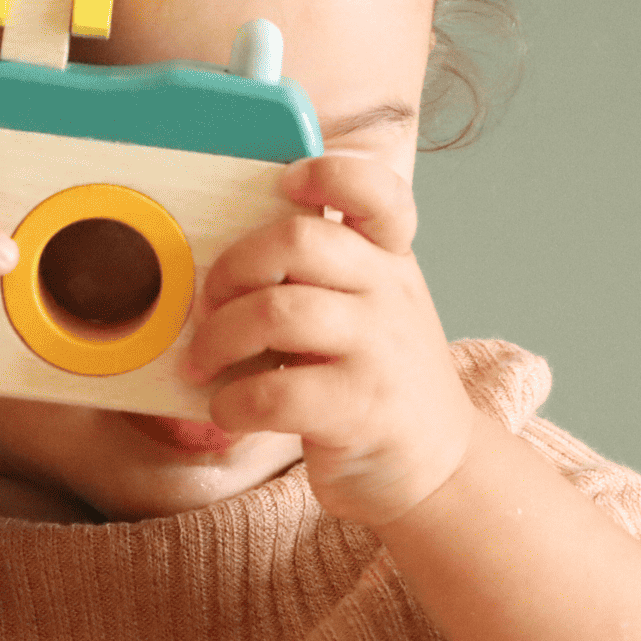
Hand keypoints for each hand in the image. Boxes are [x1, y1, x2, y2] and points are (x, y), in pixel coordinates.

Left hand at [182, 154, 473, 525]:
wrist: (438, 467)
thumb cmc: (381, 383)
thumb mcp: (372, 313)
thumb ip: (323, 279)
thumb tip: (217, 267)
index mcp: (390, 261)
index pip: (377, 192)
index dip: (329, 173)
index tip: (285, 184)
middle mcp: (390, 294)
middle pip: (298, 241)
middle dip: (232, 270)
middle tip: (208, 306)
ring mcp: (379, 351)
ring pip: (276, 312)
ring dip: (216, 339)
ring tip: (202, 364)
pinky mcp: (360, 410)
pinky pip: (274, 392)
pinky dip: (232, 404)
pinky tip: (230, 413)